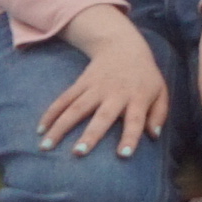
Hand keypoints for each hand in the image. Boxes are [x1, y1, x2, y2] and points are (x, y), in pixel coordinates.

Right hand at [35, 6, 168, 157]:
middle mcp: (114, 94)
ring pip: (75, 109)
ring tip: (45, 147)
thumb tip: (153, 135)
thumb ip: (159, 114)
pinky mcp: (80, 84)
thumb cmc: (144, 76)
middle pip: (101, 116)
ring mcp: (95, 88)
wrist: (124, 47)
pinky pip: (63, 99)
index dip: (130, 136)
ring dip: (60, 127)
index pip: (135, 119)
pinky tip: (40, 130)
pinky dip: (51, 113)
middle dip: (90, 135)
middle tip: (78, 153)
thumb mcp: (160, 91)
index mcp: (137, 97)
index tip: (123, 155)